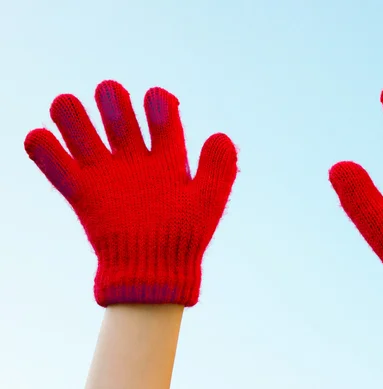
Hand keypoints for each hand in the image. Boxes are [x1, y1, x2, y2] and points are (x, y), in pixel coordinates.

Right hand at [24, 80, 236, 305]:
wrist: (154, 275)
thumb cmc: (184, 240)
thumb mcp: (207, 202)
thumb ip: (217, 169)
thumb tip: (221, 136)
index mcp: (167, 160)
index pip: (162, 118)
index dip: (159, 103)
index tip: (158, 100)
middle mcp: (135, 163)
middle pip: (119, 118)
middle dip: (113, 101)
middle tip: (111, 95)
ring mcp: (107, 177)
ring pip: (84, 135)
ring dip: (72, 115)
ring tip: (68, 105)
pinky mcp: (83, 195)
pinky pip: (58, 168)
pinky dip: (44, 150)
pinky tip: (40, 137)